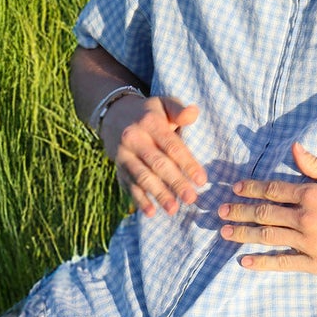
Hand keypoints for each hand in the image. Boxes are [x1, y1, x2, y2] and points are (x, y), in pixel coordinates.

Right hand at [102, 94, 207, 216]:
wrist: (114, 115)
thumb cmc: (150, 113)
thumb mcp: (164, 104)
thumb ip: (179, 110)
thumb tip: (193, 113)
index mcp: (150, 123)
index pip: (171, 146)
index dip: (187, 163)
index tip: (202, 180)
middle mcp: (134, 138)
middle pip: (157, 164)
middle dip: (175, 182)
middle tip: (191, 198)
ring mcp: (124, 155)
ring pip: (142, 177)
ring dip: (158, 194)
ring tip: (173, 210)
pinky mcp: (118, 168)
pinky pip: (128, 185)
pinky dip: (139, 200)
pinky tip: (150, 212)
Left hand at [218, 142, 316, 272]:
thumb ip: (316, 164)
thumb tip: (293, 148)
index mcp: (312, 193)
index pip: (272, 190)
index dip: (251, 188)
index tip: (235, 188)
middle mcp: (306, 218)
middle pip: (264, 213)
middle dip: (239, 211)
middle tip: (219, 212)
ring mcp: (309, 242)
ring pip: (268, 236)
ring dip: (243, 234)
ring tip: (225, 232)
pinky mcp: (315, 263)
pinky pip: (283, 262)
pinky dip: (262, 262)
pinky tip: (245, 261)